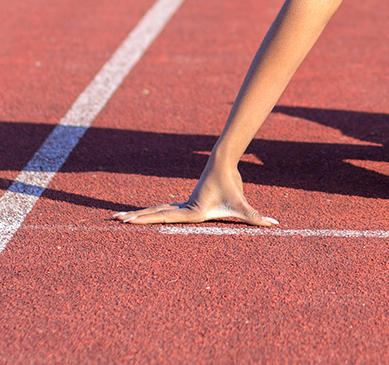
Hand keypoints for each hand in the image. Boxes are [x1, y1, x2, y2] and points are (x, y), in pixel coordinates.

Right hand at [112, 163, 277, 226]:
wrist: (223, 163)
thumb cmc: (232, 185)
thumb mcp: (244, 205)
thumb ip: (258, 217)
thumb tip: (275, 224)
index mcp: (190, 211)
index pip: (163, 218)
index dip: (144, 220)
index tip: (127, 221)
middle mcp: (182, 207)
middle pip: (153, 213)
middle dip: (133, 218)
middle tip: (113, 221)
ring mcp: (181, 204)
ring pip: (155, 210)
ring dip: (138, 215)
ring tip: (118, 218)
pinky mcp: (185, 203)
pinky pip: (163, 209)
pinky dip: (150, 213)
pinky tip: (140, 218)